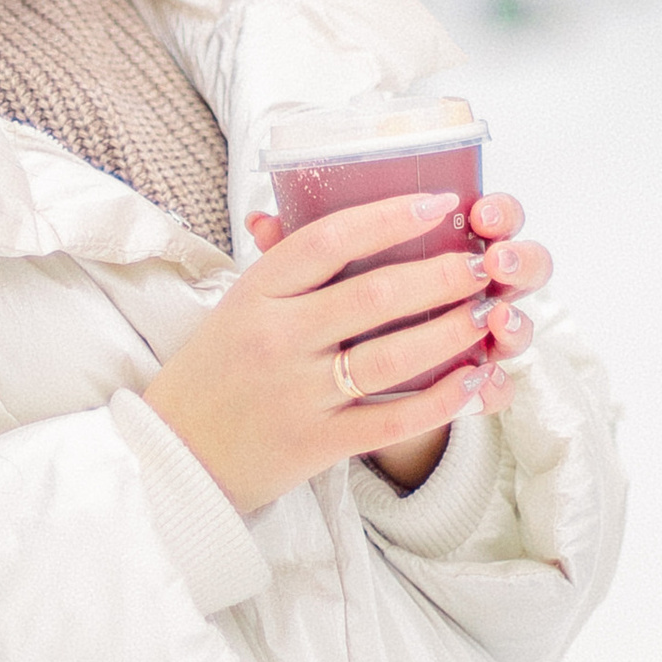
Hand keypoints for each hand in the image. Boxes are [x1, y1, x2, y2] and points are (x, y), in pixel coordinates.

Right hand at [142, 186, 547, 519]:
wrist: (174, 457)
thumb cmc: (211, 373)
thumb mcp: (237, 308)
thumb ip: (283, 266)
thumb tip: (319, 207)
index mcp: (256, 293)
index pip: (328, 239)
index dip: (388, 217)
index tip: (438, 203)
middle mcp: (277, 338)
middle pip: (372, 294)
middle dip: (440, 275)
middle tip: (481, 263)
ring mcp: (297, 393)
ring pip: (392, 357)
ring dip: (450, 333)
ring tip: (487, 314)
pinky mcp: (316, 443)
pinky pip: (391, 421)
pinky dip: (440, 402)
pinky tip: (473, 382)